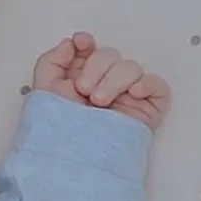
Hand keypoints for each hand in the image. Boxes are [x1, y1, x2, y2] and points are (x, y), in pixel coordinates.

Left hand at [32, 32, 170, 130]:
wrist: (72, 158)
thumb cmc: (55, 130)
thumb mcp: (42, 91)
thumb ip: (52, 60)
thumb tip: (72, 42)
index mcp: (80, 80)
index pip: (90, 51)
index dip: (86, 43)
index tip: (81, 44)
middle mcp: (103, 86)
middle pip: (110, 55)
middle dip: (96, 68)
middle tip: (84, 91)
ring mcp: (125, 98)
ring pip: (131, 67)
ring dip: (114, 80)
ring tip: (100, 103)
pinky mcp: (145, 110)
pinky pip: (158, 85)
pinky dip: (147, 83)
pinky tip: (133, 93)